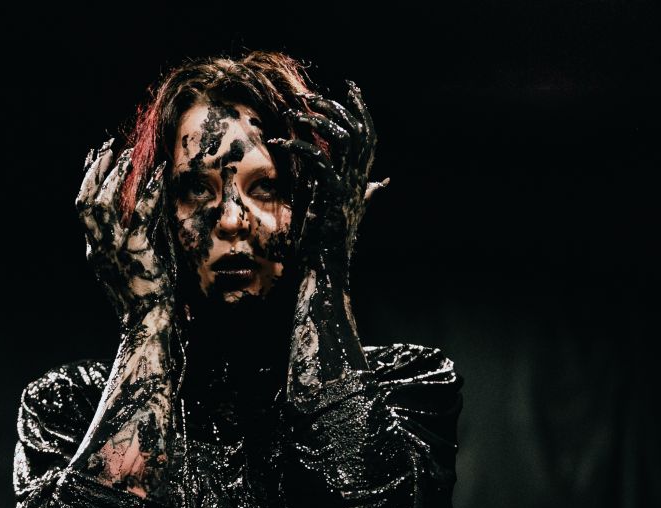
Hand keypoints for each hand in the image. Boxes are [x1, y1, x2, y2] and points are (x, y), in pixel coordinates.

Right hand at [75, 139, 171, 323]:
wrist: (148, 323)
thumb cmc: (144, 295)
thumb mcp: (127, 264)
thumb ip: (127, 237)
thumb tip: (138, 207)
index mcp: (94, 250)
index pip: (82, 206)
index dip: (87, 177)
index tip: (94, 154)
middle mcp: (99, 248)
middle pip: (86, 201)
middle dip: (96, 169)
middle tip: (110, 146)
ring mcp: (114, 251)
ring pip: (105, 204)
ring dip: (118, 175)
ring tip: (131, 155)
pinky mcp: (136, 253)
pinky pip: (141, 215)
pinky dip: (149, 191)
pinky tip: (157, 175)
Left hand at [268, 81, 386, 276]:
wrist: (321, 270)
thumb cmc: (323, 243)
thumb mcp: (338, 207)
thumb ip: (355, 188)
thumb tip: (381, 182)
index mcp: (358, 179)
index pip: (369, 135)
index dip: (361, 108)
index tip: (349, 86)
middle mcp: (357, 180)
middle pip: (359, 130)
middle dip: (335, 106)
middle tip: (308, 95)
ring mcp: (346, 187)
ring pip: (343, 138)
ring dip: (317, 120)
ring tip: (293, 112)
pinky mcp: (330, 195)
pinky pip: (318, 159)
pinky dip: (299, 145)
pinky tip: (280, 140)